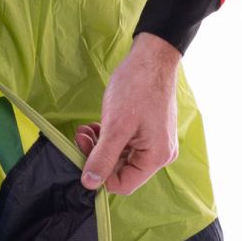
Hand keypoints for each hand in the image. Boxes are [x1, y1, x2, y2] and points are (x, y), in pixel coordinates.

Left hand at [76, 31, 181, 194]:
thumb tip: (90, 183)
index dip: (100, 174)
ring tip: (86, 130)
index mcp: (156, 157)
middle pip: (122, 171)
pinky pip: (126, 145)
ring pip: (121, 157)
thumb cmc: (137, 87)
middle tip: (81, 137)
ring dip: (100, 147)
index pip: (123, 184)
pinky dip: (109, 138)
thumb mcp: (115, 126)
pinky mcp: (150, 132)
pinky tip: (96, 126)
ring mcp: (156, 143)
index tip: (83, 153)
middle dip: (98, 157)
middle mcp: (160, 155)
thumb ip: (102, 158)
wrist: (152, 56)